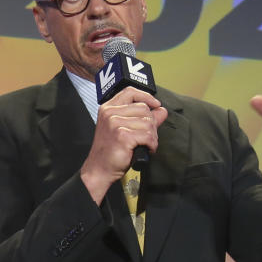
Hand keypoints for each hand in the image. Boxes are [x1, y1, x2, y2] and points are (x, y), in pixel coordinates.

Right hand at [81, 87, 167, 203]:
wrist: (99, 169)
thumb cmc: (111, 151)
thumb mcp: (125, 129)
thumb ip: (144, 118)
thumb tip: (161, 110)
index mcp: (108, 108)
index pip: (130, 92)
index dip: (146, 96)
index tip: (156, 104)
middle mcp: (110, 113)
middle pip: (144, 109)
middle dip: (151, 124)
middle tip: (147, 137)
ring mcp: (115, 123)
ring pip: (148, 123)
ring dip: (152, 137)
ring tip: (145, 144)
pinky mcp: (122, 136)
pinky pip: (147, 136)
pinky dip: (151, 145)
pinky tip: (146, 149)